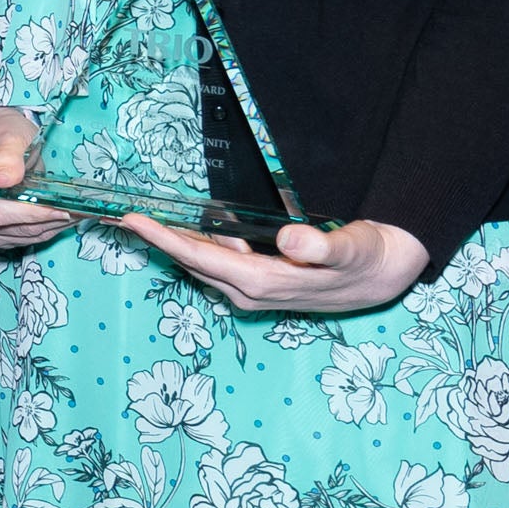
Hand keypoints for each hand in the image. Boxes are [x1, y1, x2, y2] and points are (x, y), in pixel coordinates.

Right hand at [0, 100, 69, 252]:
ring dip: (50, 226)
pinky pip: (24, 238)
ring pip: (20, 236)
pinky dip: (46, 229)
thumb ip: (7, 155)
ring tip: (76, 211)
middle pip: (8, 228)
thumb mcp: (7, 135)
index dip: (28, 213)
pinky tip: (62, 215)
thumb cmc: (2, 135)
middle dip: (45, 220)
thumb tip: (4, 180)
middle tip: (78, 210)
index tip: (58, 208)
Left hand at [118, 212, 431, 314]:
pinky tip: (185, 231)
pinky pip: (217, 263)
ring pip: (202, 264)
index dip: (166, 239)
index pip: (202, 258)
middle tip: (123, 216)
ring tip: (143, 221)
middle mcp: (250, 291)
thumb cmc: (366, 259)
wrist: (385, 278)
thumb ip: (321, 247)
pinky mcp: (259, 283)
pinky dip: (196, 247)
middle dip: (157, 240)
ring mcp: (252, 290)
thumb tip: (290, 241)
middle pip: (192, 262)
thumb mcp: (351, 249)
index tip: (135, 221)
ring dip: (174, 244)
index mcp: (263, 283)